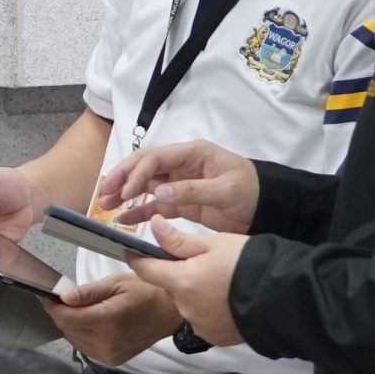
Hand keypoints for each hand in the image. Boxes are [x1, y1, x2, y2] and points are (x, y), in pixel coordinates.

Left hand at [40, 272, 181, 364]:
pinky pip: (86, 347)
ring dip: (70, 325)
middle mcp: (107, 342)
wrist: (170, 313)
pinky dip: (81, 334)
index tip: (47, 297)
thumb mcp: (117, 283)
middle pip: (67, 329)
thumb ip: (89, 292)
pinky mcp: (112, 359)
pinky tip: (90, 322)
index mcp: (108, 321)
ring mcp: (110, 354)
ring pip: (74, 340)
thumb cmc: (147, 292)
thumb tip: (64, 297)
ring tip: (79, 309)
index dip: (52, 307)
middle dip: (61, 314)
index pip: (66, 318)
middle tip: (64, 299)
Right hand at [99, 139, 259, 232]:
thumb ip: (192, 190)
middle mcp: (182, 166)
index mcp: (193, 154)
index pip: (156, 158)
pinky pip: (156, 205)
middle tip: (105, 194)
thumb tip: (158, 192)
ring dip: (126, 195)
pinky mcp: (182, 203)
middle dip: (123, 179)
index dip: (137, 172)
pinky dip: (140, 211)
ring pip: (146, 186)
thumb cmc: (253, 193)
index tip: (126, 190)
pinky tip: (125, 219)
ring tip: (107, 207)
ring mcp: (180, 184)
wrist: (269, 209)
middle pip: (145, 168)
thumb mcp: (225, 190)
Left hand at [124, 219, 245, 345]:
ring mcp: (200, 325)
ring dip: (197, 293)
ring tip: (222, 282)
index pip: (146, 270)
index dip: (137, 259)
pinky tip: (229, 299)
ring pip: (188, 303)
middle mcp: (185, 308)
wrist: (286, 296)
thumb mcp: (215, 243)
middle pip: (171, 286)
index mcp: (181, 282)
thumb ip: (179, 240)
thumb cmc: (251, 264)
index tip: (132, 251)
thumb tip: (152, 226)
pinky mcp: (216, 337)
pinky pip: (204, 319)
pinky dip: (211, 309)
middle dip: (180, 274)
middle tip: (203, 262)